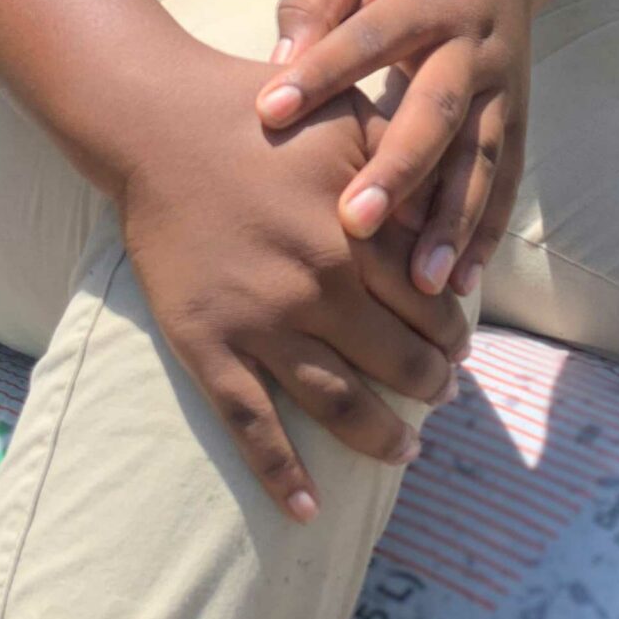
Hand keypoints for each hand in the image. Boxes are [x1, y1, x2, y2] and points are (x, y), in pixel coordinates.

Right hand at [118, 53, 469, 520]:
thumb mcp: (352, 114)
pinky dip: (283, 475)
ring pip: (340, 403)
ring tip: (405, 452)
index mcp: (360, 231)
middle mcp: (319, 285)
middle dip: (431, 385)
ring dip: (382, 438)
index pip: (432, 303)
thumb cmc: (261, 108)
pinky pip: (252, 426)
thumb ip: (403, 163)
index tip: (460, 343)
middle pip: (398, 360)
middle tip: (442, 394)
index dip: (454, 331)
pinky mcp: (209, 344)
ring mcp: (262, 322)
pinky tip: (309, 510)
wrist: (158, 121)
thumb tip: (449, 213)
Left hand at [253, 0, 534, 299]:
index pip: (368, 36)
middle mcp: (471, 46)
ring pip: (480, 160)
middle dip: (397, 169)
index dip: (320, 72)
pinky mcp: (518, 118)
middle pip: (436, 112)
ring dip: (452, 222)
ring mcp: (502, 88)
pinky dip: (486, 232)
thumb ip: (315, 0)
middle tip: (352, 223)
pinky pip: (506, 180)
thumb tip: (278, 64)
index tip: (266, 112)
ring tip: (422, 283)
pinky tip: (462, 283)